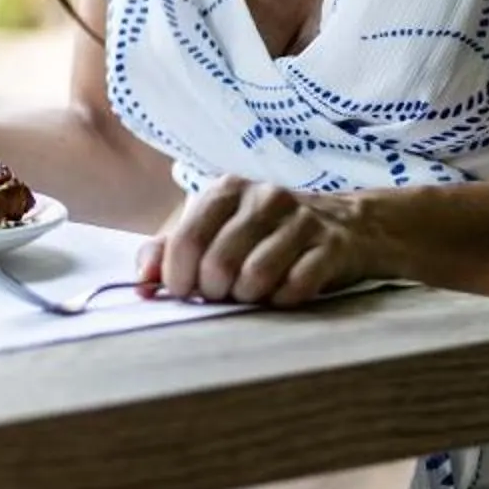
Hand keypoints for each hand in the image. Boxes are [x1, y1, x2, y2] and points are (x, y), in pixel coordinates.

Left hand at [139, 176, 373, 305]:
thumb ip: (169, 251)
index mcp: (227, 189)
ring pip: (256, 276)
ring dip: (248, 298)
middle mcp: (264, 197)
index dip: (178, 277)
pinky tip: (282, 293)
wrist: (348, 226)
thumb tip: (140, 283)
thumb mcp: (215, 231)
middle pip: (219, 263)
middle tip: (222, 294)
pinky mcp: (332, 246)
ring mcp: (301, 219)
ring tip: (251, 293)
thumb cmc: (265, 235)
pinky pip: (296, 286)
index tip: (184, 292)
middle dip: (214, 292)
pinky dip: (282, 300)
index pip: (186, 239)